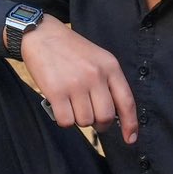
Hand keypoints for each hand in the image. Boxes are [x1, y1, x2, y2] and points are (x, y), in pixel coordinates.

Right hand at [19, 22, 139, 142]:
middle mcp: (95, 76)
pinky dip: (64, 120)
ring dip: (79, 119)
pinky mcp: (56, 92)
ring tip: (72, 105)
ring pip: (85, 121)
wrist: (42, 35)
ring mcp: (76, 84)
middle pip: (105, 117)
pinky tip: (60, 107)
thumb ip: (109, 82)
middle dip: (100, 124)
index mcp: (110, 67)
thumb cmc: (71, 50)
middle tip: (92, 119)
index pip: (127, 102)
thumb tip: (115, 115)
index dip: (130, 124)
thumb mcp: (98, 58)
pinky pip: (66, 121)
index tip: (130, 139)